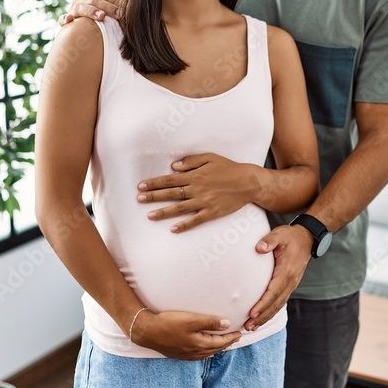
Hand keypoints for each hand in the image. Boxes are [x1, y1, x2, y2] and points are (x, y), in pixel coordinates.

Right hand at [58, 0, 121, 25]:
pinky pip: (63, 19)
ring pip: (81, 7)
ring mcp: (72, 9)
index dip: (115, 1)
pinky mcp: (65, 21)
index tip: (125, 9)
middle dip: (108, 7)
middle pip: (94, 0)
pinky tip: (69, 19)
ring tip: (102, 16)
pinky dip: (65, 19)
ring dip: (92, 11)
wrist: (82, 30)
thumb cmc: (98, 15)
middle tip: (119, 14)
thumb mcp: (107, 5)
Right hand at [132, 309, 241, 359]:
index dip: (231, 337)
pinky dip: (206, 351)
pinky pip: (198, 355)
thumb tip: (227, 324)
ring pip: (207, 353)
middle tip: (235, 338)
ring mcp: (186, 354)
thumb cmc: (169, 323)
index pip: (220, 342)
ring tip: (223, 343)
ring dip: (217, 347)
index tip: (239, 333)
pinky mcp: (179, 353)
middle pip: (215, 349)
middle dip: (226, 343)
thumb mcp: (191, 320)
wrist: (147, 331)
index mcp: (199, 344)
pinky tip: (205, 349)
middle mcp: (194, 352)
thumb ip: (210, 322)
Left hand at [138, 154, 259, 232]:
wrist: (248, 182)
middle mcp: (197, 189)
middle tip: (139, 199)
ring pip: (179, 208)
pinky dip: (184, 225)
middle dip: (153, 196)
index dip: (154, 183)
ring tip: (150, 216)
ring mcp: (204, 202)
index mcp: (195, 175)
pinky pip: (196, 220)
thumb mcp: (210, 157)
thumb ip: (191, 161)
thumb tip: (173, 167)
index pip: (170, 180)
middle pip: (171, 193)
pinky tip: (173, 229)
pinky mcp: (212, 213)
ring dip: (163, 212)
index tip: (141, 186)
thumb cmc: (229, 168)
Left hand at [244, 224, 311, 330]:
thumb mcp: (280, 234)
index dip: (263, 304)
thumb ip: (269, 240)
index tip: (252, 313)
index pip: (273, 291)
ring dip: (265, 317)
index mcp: (287, 271)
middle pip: (276, 303)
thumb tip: (259, 248)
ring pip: (278, 305)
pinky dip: (270, 311)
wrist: (308, 238)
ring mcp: (291, 285)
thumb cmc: (291, 236)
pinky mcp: (289, 285)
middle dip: (262, 316)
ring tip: (251, 327)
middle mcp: (290, 281)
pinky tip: (261, 318)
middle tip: (248, 326)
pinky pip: (280, 301)